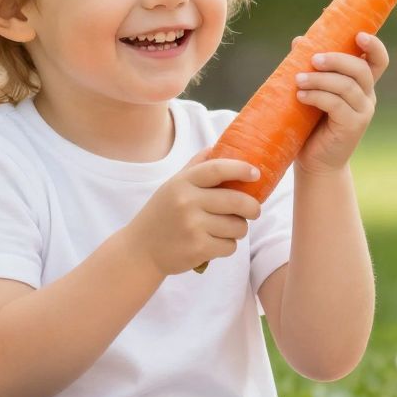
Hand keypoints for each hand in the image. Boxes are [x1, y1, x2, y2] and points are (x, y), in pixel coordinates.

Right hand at [123, 158, 262, 274]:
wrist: (140, 250)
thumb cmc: (162, 214)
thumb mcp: (173, 186)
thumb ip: (195, 167)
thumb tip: (217, 146)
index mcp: (182, 182)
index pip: (217, 169)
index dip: (241, 169)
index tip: (256, 173)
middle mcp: (187, 202)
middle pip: (236, 200)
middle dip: (253, 207)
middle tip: (254, 210)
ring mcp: (193, 226)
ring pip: (238, 226)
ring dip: (238, 230)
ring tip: (224, 229)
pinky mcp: (198, 248)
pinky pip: (230, 246)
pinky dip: (227, 246)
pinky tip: (213, 244)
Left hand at [294, 32, 388, 175]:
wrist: (315, 162)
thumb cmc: (312, 124)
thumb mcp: (311, 91)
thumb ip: (310, 67)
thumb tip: (300, 41)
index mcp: (362, 84)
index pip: (378, 61)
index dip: (374, 45)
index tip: (359, 34)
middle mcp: (367, 96)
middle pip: (361, 69)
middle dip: (336, 60)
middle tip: (312, 59)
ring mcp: (363, 112)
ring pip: (346, 86)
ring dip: (320, 79)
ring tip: (297, 79)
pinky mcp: (353, 126)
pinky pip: (336, 104)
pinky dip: (317, 96)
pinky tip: (301, 95)